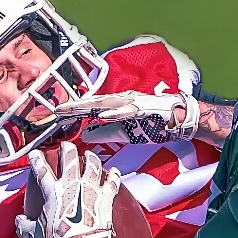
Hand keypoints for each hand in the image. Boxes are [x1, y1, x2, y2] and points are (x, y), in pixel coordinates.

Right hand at [15, 142, 120, 237]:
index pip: (42, 169)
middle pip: (70, 159)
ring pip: (92, 165)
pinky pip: (112, 182)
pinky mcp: (106, 197)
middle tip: (66, 146)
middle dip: (67, 149)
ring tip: (89, 155)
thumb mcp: (34, 233)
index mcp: (53, 191)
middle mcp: (72, 185)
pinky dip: (114, 175)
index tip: (36, 154)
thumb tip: (19, 222)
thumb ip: (24, 225)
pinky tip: (115, 171)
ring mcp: (91, 188)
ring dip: (91, 158)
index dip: (37, 159)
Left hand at [54, 90, 199, 143]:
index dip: (74, 111)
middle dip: (75, 106)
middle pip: (94, 102)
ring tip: (73, 109)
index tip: (56, 116)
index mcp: (117, 106)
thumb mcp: (125, 132)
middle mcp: (123, 100)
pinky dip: (115, 112)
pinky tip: (103, 115)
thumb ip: (105, 133)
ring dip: (90, 106)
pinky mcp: (146, 107)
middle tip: (56, 110)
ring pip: (108, 103)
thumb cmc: (154, 123)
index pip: (91, 108)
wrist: (182, 118)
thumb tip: (84, 136)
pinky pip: (128, 110)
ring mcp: (134, 102)